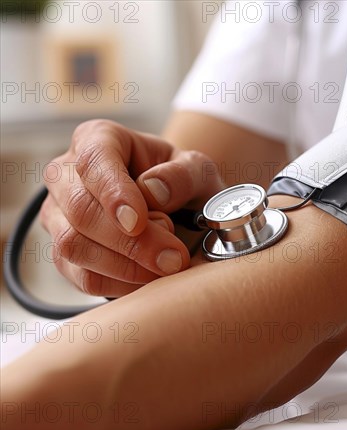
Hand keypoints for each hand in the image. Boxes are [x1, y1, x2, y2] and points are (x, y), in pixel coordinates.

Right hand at [41, 119, 224, 296]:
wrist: (180, 212)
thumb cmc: (184, 184)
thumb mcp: (199, 171)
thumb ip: (184, 174)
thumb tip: (152, 190)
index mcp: (99, 139)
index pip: (93, 161)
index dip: (113, 193)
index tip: (138, 223)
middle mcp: (67, 174)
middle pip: (80, 210)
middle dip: (130, 242)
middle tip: (174, 258)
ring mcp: (59, 216)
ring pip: (73, 246)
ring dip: (127, 266)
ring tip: (168, 265)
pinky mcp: (63, 253)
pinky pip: (81, 276)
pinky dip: (120, 284)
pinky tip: (150, 278)